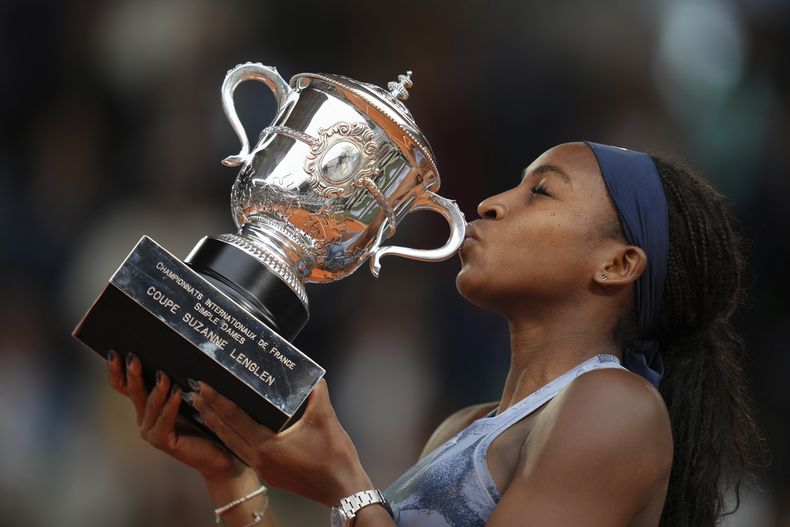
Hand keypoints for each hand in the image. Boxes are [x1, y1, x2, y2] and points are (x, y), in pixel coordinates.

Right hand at [106, 350, 242, 479]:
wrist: (221, 453)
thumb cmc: (207, 422)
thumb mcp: (190, 396)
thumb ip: (178, 381)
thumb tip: (175, 353)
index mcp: (147, 406)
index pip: (124, 386)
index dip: (116, 371)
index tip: (114, 352)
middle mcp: (145, 419)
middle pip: (134, 392)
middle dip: (133, 374)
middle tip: (133, 357)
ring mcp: (152, 432)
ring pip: (150, 405)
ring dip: (157, 389)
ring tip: (164, 375)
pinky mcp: (164, 441)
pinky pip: (165, 419)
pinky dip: (171, 405)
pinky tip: (178, 393)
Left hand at [187, 379, 372, 506]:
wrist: (342, 489)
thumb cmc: (334, 458)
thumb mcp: (325, 419)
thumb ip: (316, 394)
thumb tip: (313, 377)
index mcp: (267, 446)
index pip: (235, 418)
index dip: (218, 400)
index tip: (204, 386)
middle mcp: (259, 459)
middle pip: (226, 431)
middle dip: (209, 410)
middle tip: (194, 392)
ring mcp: (263, 469)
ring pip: (232, 444)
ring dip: (217, 425)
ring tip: (203, 409)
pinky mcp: (270, 474)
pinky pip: (242, 452)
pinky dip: (231, 438)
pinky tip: (229, 431)